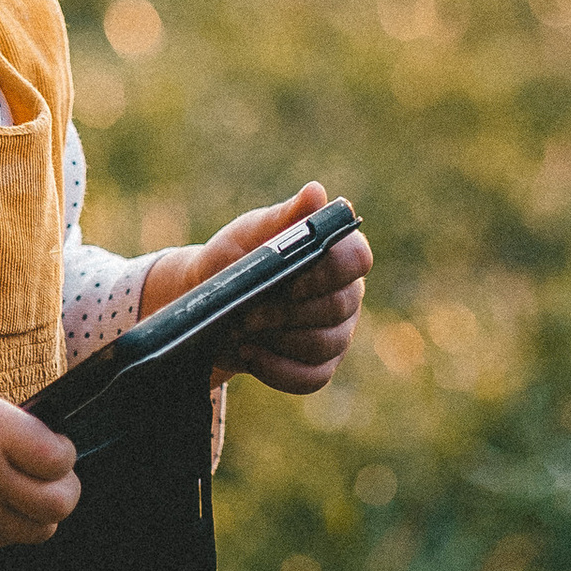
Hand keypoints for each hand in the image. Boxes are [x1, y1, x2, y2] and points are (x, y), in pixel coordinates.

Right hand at [0, 265, 79, 550]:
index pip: (56, 457)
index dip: (65, 450)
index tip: (51, 437)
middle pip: (57, 502)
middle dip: (66, 486)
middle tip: (52, 468)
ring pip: (34, 530)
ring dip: (42, 512)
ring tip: (30, 487)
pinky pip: (1, 542)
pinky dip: (11, 528)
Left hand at [139, 181, 370, 396]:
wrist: (212, 305)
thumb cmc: (237, 260)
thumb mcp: (252, 234)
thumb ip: (284, 218)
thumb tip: (316, 193)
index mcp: (338, 254)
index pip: (357, 259)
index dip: (327, 272)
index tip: (288, 279)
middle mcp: (347, 294)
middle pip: (338, 307)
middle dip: (287, 311)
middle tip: (247, 312)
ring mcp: (338, 333)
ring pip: (325, 344)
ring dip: (279, 340)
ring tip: (242, 330)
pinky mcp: (320, 366)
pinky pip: (312, 377)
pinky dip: (278, 370)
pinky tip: (251, 356)